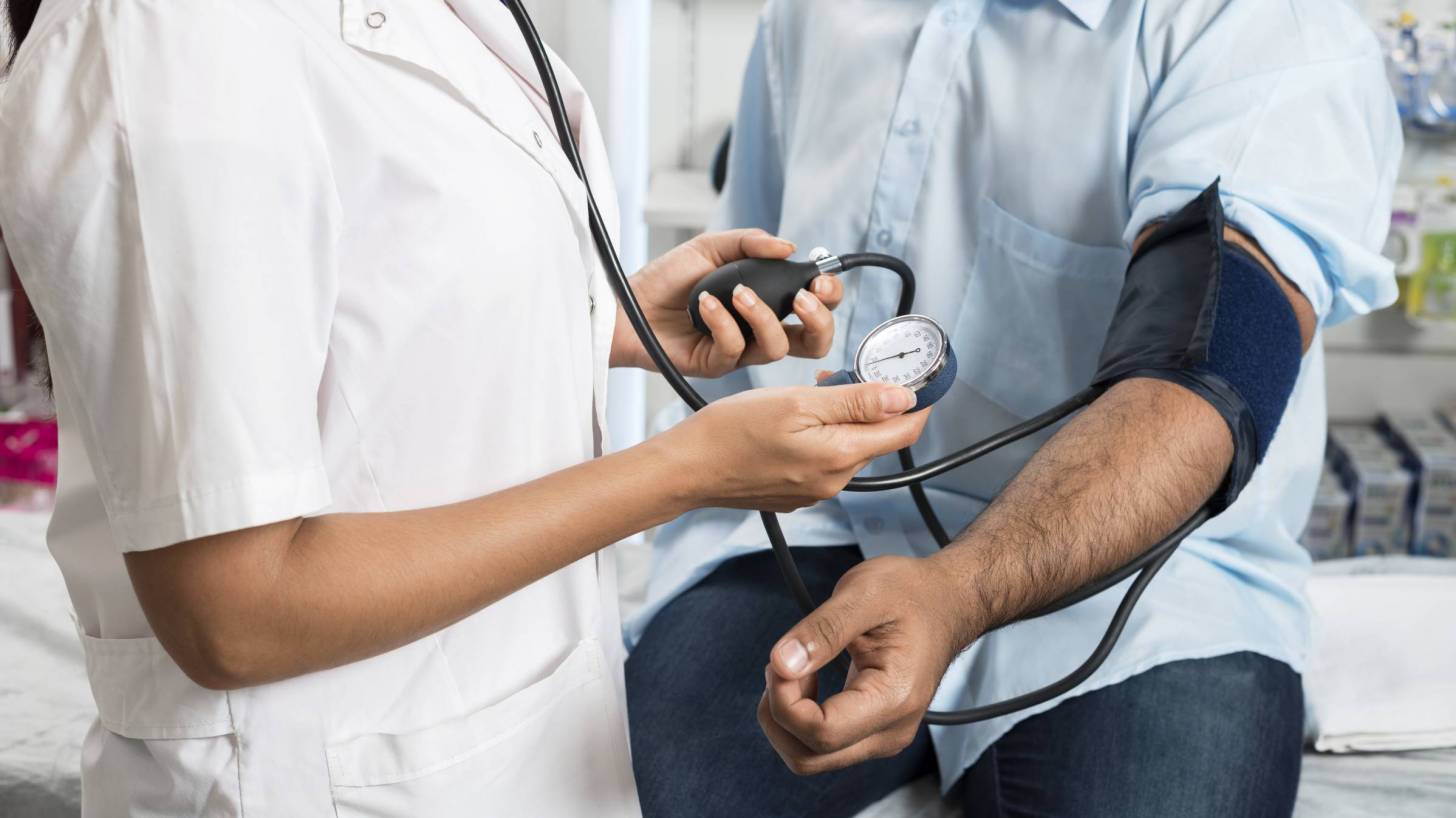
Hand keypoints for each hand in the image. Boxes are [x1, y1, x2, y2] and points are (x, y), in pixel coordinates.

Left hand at [611, 229, 844, 376]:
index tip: (820, 280)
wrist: (627, 304)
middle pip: (814, 342)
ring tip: (740, 293)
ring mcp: (740, 350)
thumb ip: (750, 242)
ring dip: (765, 316)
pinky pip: (735, 349)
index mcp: (768, 301)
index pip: (814, 306)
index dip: (828, 296)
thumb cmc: (667, 278)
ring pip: (778, 349)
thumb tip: (789, 247)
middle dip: (820, 321)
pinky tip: (705, 304)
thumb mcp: (710, 247)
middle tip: (803, 298)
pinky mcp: (717, 365)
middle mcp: (759, 329)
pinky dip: (723, 322)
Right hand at [658, 382, 929, 512]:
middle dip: (872, 404)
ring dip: (844, 418)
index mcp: (840, 456)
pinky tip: (794, 421)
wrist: (688, 468)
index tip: (921, 376)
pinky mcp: (797, 493)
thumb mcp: (798, 402)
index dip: (919, 400)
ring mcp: (815, 491)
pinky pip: (825, 459)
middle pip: (877, 437)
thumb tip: (904, 397)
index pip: (904, 429)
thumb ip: (855, 401)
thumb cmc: (732, 431)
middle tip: (845, 374)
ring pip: (849, 446)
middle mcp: (835, 481)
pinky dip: (822, 436)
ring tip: (812, 393)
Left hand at [757, 552, 978, 774]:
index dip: (785, 701)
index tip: (780, 662)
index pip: (821, 733)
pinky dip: (798, 717)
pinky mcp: (870, 732)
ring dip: (785, 717)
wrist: (945, 603)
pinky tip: (805, 679)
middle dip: (778, 713)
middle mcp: (890, 731)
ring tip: (794, 669)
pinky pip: (819, 745)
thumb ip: (822, 630)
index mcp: (894, 699)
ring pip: (809, 757)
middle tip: (782, 664)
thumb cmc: (912, 595)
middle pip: (809, 757)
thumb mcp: (864, 593)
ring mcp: (881, 737)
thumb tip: (782, 664)